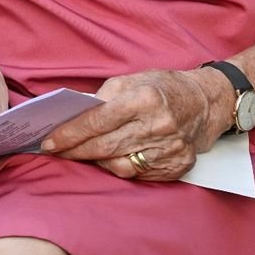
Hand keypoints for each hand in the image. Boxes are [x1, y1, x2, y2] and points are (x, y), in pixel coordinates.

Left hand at [40, 69, 223, 181]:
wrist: (205, 102)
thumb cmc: (162, 88)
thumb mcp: (131, 80)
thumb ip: (102, 97)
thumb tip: (72, 117)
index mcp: (144, 99)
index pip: (97, 122)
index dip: (69, 134)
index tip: (48, 141)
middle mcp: (159, 126)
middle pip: (105, 147)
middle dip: (75, 151)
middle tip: (55, 152)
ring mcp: (171, 149)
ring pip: (120, 165)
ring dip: (95, 162)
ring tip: (81, 154)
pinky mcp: (178, 166)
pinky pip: (138, 175)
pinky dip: (119, 168)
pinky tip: (108, 160)